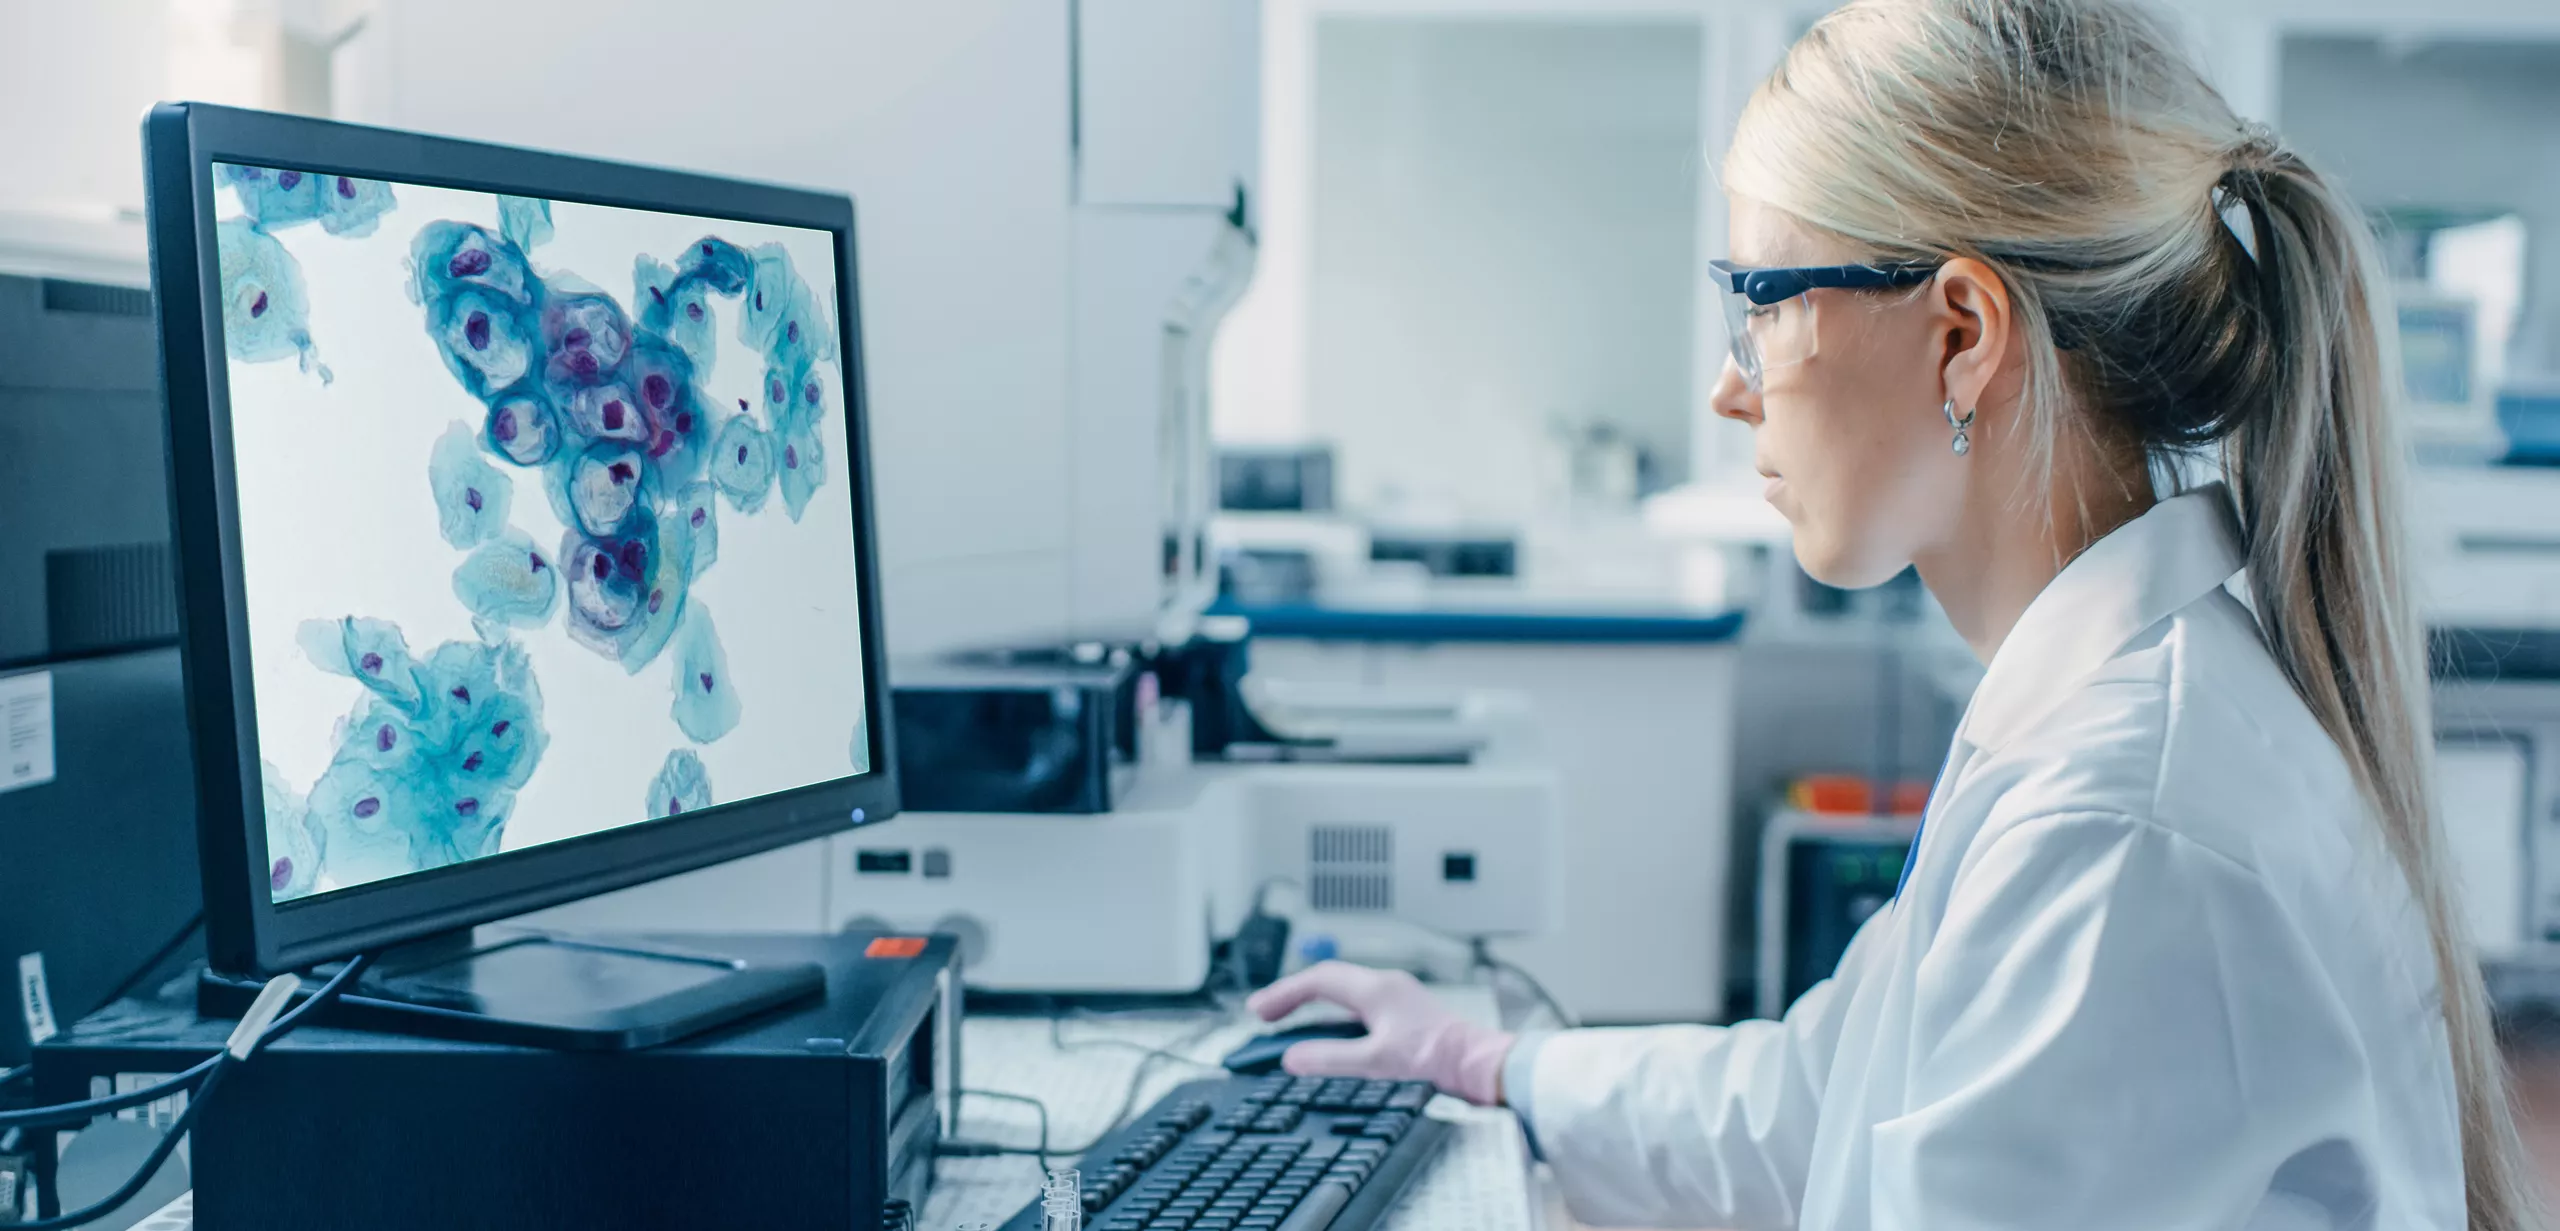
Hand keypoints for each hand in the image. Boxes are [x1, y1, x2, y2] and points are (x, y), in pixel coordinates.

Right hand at [1244, 961, 1516, 1106]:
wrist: (1480, 1065)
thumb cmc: (1438, 1059)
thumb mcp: (1376, 1062)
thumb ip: (1330, 1058)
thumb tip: (1292, 1057)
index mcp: (1376, 989)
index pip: (1317, 981)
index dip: (1283, 994)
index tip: (1259, 1011)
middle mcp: (1387, 986)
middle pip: (1328, 981)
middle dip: (1293, 995)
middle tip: (1266, 1014)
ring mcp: (1398, 999)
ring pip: (1344, 992)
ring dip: (1314, 1005)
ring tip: (1290, 1023)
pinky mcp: (1406, 1016)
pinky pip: (1359, 1006)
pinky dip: (1335, 1016)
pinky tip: (1331, 1035)